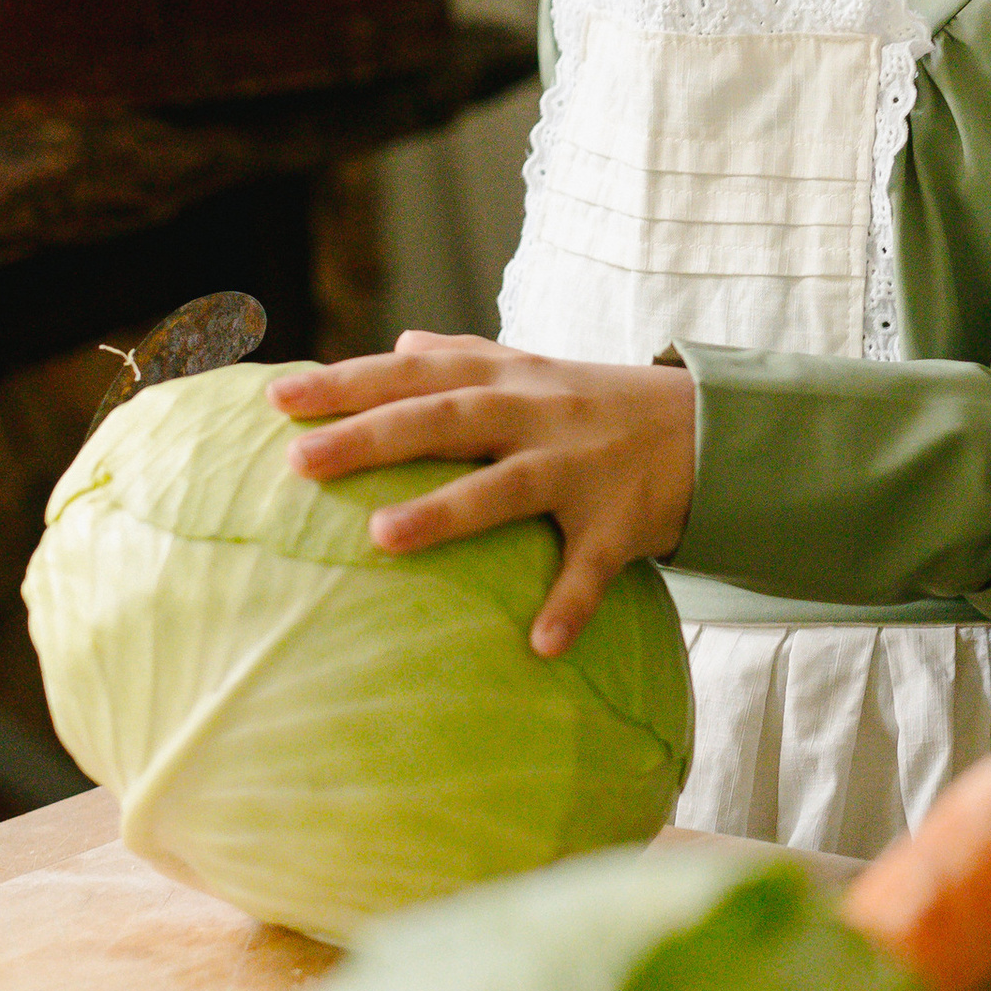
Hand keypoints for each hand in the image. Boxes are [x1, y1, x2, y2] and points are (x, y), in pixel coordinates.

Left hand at [267, 335, 695, 657]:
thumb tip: (392, 346)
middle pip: (446, 419)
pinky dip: (570, 603)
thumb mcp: (533, 368)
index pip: (414, 374)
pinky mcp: (622, 521)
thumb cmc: (599, 403)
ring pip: (508, 486)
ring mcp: (581, 468)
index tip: (278, 399)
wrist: (711, 426)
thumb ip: (463, 356)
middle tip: (300, 462)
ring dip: (448, 512)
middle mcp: (537, 415)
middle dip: (373, 437)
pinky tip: (539, 644)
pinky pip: (592, 567)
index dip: (347, 383)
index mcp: (507, 378)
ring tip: (382, 538)